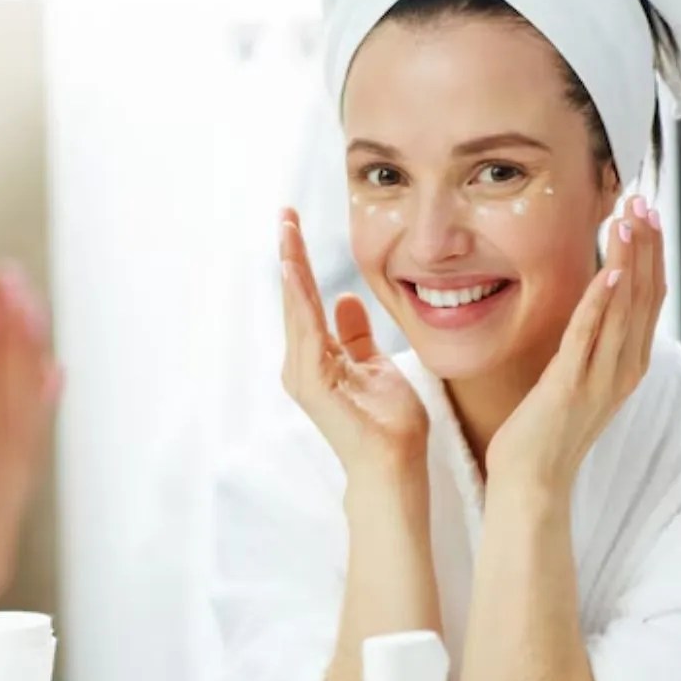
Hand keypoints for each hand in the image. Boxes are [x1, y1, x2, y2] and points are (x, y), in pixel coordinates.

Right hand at [279, 208, 428, 476]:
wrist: (395, 466)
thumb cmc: (388, 424)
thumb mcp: (375, 366)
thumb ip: (356, 336)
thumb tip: (345, 299)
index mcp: (318, 359)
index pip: (306, 301)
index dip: (300, 262)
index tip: (295, 225)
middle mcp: (303, 364)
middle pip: (293, 299)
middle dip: (289, 255)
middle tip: (285, 214)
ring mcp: (304, 374)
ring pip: (295, 309)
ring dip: (291, 267)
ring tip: (287, 230)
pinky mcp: (312, 382)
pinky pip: (306, 330)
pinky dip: (299, 298)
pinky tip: (295, 269)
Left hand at [486, 196, 665, 494]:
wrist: (532, 481)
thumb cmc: (548, 429)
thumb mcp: (579, 377)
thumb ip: (593, 342)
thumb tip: (595, 301)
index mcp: (628, 364)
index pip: (649, 297)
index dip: (652, 253)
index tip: (647, 212)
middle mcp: (623, 369)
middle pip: (645, 295)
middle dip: (646, 245)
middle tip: (643, 200)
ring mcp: (600, 378)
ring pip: (623, 309)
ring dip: (628, 261)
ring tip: (630, 219)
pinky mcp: (570, 385)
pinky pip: (589, 337)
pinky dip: (600, 303)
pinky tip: (607, 271)